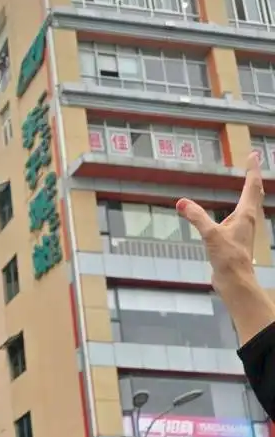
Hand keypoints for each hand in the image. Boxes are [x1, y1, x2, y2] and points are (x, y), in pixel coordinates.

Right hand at [177, 153, 262, 286]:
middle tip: (252, 164)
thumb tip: (181, 202)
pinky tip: (233, 214)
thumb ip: (196, 217)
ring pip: (251, 205)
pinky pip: (241, 218)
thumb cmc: (228, 258)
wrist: (235, 281)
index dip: (252, 169)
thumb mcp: (210, 235)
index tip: (253, 155)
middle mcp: (249, 219)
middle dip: (253, 178)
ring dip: (250, 192)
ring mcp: (244, 230)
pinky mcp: (238, 240)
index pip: (251, 186)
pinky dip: (240, 208)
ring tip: (248, 184)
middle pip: (255, 193)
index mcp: (246, 214)